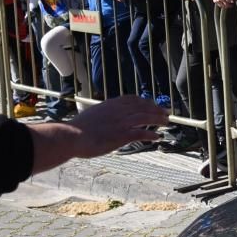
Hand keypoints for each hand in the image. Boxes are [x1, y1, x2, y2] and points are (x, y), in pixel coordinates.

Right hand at [27, 95, 168, 172]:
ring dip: (158, 119)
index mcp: (110, 105)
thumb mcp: (91, 115)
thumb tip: (104, 119)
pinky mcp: (121, 135)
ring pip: (145, 117)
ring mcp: (121, 122)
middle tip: (166, 113)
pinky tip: (157, 137)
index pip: (132, 99)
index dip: (144, 101)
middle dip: (156, 109)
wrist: (70, 136)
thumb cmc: (76, 130)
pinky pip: (141, 133)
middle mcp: (118, 111)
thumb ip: (102, 115)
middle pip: (142, 107)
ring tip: (166, 122)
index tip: (152, 104)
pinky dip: (151, 134)